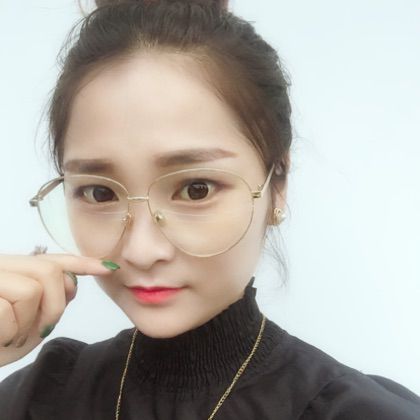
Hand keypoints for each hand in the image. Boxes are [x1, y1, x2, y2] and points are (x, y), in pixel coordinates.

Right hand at [0, 253, 114, 366]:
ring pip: (32, 289)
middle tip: (41, 328)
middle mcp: (2, 266)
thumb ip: (47, 299)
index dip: (83, 263)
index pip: (54, 260)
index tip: (109, 268)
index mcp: (15, 270)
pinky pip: (8, 312)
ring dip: (28, 322)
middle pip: (50, 272)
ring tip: (11, 334)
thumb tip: (72, 284)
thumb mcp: (26, 321)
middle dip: (55, 305)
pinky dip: (8, 332)